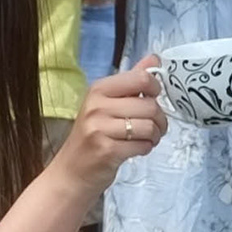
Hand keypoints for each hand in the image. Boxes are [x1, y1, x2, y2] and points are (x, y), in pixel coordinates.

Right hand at [54, 59, 164, 192]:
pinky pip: (143, 145)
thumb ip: (132, 81)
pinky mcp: (107, 151)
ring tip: (147, 139)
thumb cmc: (92, 136)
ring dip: (155, 136)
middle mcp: (97, 106)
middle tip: (155, 128)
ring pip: (149, 127)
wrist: (71, 172)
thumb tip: (155, 59)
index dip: (155, 90)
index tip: (152, 100)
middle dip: (160, 120)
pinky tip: (136, 149)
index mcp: (99, 89)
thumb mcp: (107, 103)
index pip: (141, 78)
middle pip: (150, 106)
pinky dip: (146, 148)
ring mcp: (100, 129)